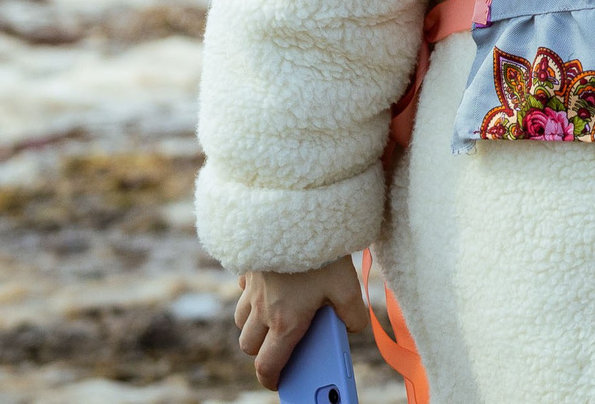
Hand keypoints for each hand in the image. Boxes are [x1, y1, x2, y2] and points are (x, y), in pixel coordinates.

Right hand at [235, 255, 364, 390]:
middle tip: (283, 345)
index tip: (279, 383)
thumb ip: (353, 314)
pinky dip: (251, 296)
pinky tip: (271, 286)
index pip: (267, 366)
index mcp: (285, 322)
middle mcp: (262, 310)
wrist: (293, 211)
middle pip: (250, 347)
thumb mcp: (347, 285)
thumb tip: (353, 327)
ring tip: (277, 315)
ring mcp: (251, 289)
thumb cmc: (321, 253)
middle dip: (263, 352)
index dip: (271, 380)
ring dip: (254, 325)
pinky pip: (242, 292)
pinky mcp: (247, 268)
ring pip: (241, 320)